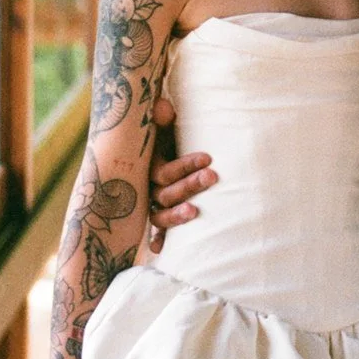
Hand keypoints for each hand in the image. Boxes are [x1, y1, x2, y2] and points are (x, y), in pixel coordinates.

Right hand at [144, 95, 216, 253]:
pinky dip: (158, 239)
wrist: (148, 145)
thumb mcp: (162, 124)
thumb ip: (161, 117)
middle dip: (189, 186)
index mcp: (147, 165)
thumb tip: (164, 108)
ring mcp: (150, 202)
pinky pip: (156, 230)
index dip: (184, 166)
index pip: (163, 172)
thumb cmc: (164, 133)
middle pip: (165, 193)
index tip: (208, 157)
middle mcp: (146, 186)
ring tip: (196, 213)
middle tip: (212, 176)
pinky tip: (159, 250)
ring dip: (177, 216)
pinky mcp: (159, 212)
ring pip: (159, 215)